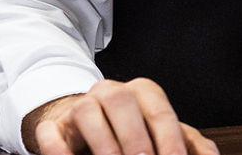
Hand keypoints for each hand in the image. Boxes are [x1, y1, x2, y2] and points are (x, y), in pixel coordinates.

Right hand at [22, 79, 217, 154]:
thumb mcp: (164, 135)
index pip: (159, 111)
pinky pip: (51, 132)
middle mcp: (110, 93)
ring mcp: (80, 106)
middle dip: (136, 137)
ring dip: (103, 143)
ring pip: (87, 112)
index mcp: (143, 92)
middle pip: (122, 102)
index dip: (169, 139)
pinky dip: (58, 149)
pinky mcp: (54, 125)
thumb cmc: (133, 132)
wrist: (87, 128)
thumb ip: (190, 144)